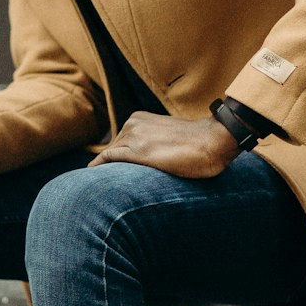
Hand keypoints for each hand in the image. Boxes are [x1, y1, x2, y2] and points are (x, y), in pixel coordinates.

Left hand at [88, 111, 239, 178]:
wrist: (213, 141)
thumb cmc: (197, 144)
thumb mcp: (168, 136)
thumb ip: (152, 142)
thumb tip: (149, 158)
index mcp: (139, 119)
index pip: (118, 142)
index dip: (112, 159)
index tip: (105, 173)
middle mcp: (133, 124)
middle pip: (112, 149)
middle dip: (108, 166)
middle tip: (100, 185)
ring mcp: (134, 136)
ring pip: (109, 155)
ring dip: (105, 170)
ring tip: (98, 187)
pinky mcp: (138, 151)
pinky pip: (109, 158)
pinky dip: (99, 167)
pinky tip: (93, 175)